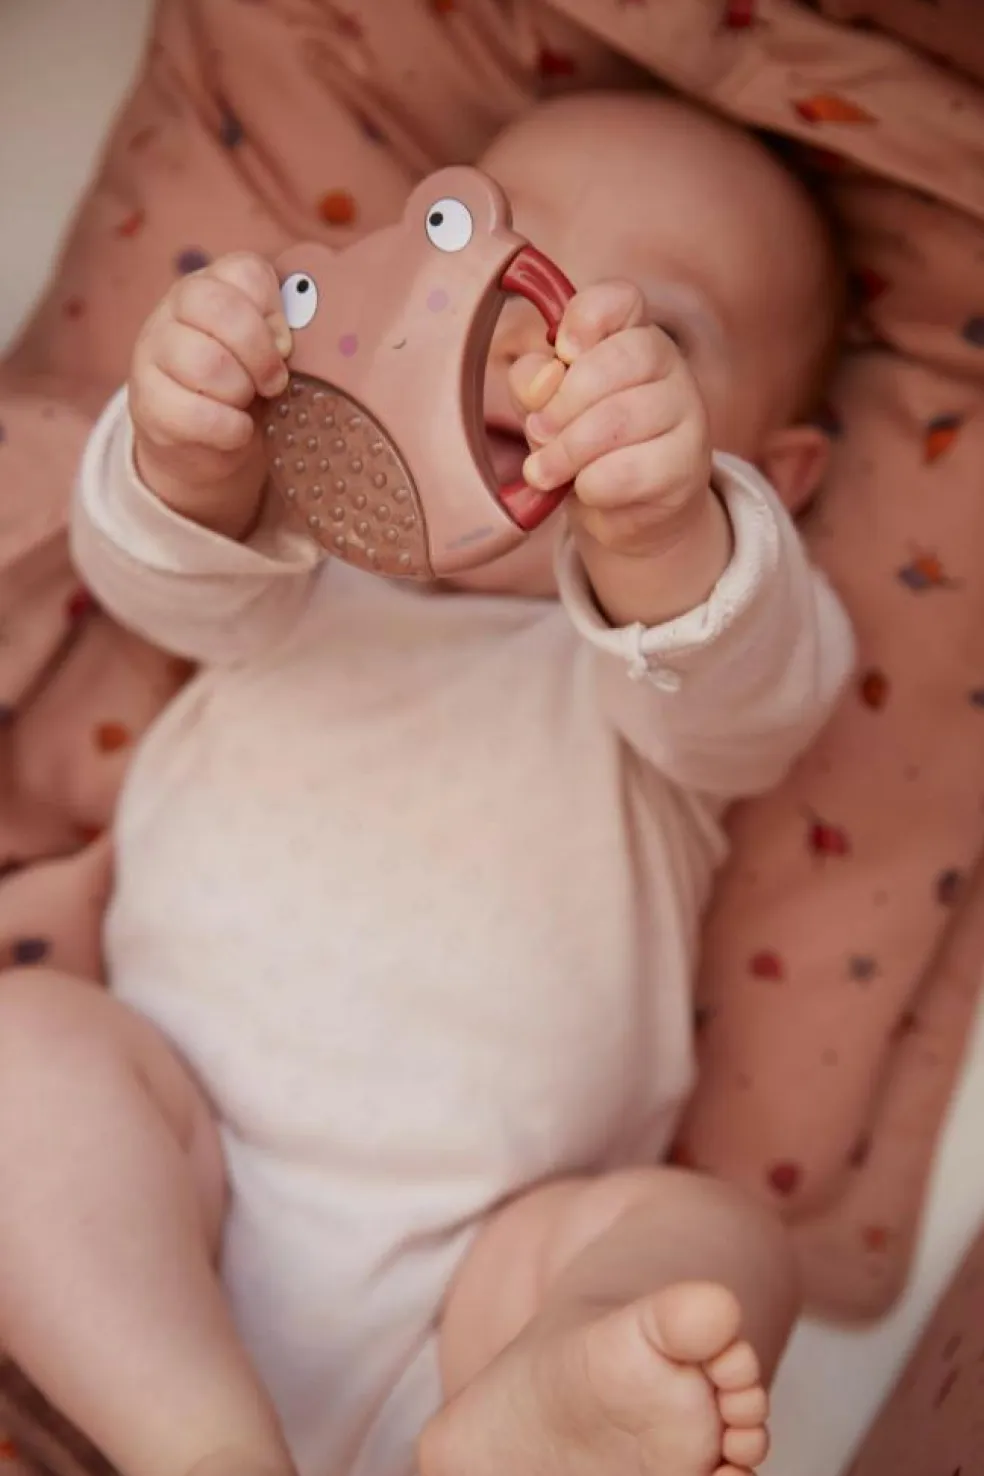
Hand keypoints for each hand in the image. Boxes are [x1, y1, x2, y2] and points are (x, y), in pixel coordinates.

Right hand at [129, 252, 291, 538]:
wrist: (205, 447)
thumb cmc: (249, 391)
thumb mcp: (270, 355)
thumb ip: (282, 335)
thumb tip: (285, 344)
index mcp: (213, 284)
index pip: (246, 271)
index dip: (275, 314)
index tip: (284, 348)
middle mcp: (174, 308)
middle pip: (220, 308)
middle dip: (259, 354)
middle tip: (273, 384)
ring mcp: (153, 352)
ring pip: (206, 362)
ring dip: (240, 393)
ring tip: (245, 405)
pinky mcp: (147, 402)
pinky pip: (196, 414)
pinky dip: (230, 430)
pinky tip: (236, 431)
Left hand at [510, 280, 730, 625]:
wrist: (623, 511)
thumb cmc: (581, 443)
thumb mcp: (545, 405)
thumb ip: (533, 382)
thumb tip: (543, 381)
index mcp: (629, 332)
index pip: (621, 298)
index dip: (586, 318)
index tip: (562, 351)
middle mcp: (667, 363)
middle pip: (620, 359)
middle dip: (564, 402)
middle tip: (538, 432)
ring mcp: (686, 412)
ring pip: (622, 418)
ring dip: (569, 450)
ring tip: (544, 471)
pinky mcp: (687, 465)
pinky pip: (630, 469)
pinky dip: (592, 484)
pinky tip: (583, 490)